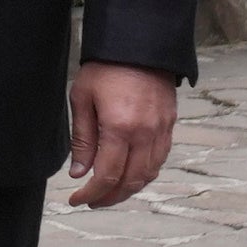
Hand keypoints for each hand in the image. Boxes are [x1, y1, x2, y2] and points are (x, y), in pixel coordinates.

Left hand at [66, 62, 177, 209]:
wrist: (140, 45)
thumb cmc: (105, 69)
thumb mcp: (82, 100)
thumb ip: (82, 139)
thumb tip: (79, 173)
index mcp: (120, 128)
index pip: (108, 176)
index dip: (91, 193)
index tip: (76, 200)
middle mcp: (145, 134)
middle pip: (131, 181)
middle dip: (110, 197)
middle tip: (91, 201)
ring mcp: (161, 131)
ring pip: (149, 174)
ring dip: (129, 188)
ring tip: (108, 192)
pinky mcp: (170, 125)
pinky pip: (160, 159)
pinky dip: (144, 173)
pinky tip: (129, 174)